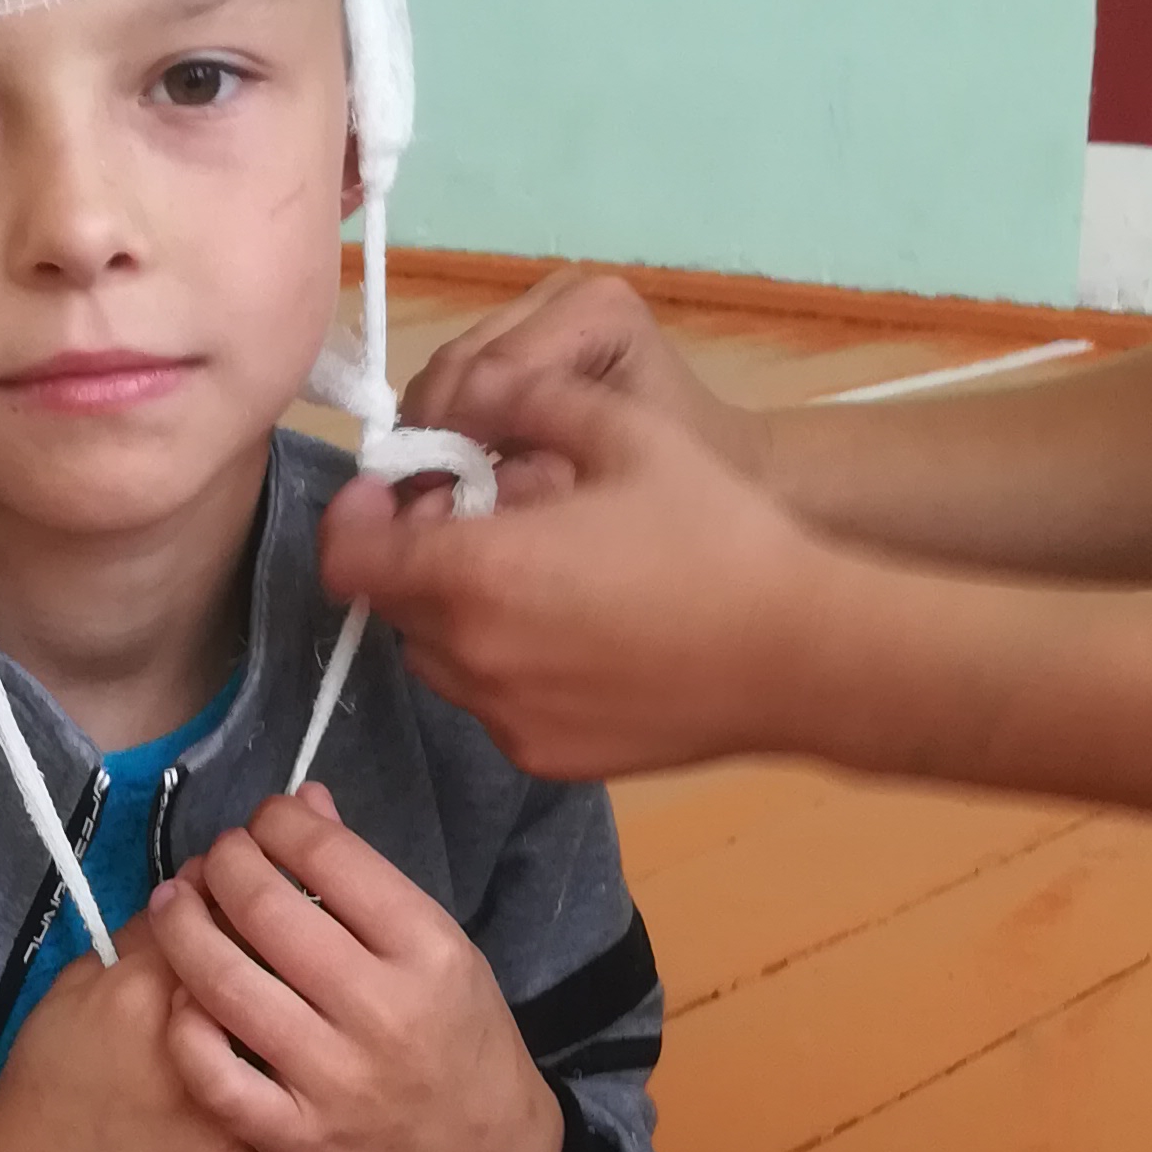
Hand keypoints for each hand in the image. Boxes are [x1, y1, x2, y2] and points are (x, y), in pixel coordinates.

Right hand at [0, 921, 272, 1151]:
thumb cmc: (44, 1098)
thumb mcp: (67, 1000)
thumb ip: (131, 948)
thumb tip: (186, 905)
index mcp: (145, 993)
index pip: (224, 917)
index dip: (235, 912)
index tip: (233, 916)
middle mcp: (199, 1048)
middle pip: (270, 978)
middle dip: (270, 970)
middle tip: (256, 980)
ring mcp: (232, 1116)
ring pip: (291, 1056)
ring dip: (282, 1045)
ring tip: (257, 1051)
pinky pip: (282, 1126)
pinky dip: (273, 1114)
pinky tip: (251, 1117)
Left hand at [143, 787, 564, 1151]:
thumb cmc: (459, 1036)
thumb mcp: (441, 946)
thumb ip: (367, 878)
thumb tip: (303, 802)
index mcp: (427, 950)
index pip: (331, 858)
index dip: (279, 823)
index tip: (264, 822)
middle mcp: (381, 1011)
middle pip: (267, 911)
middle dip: (224, 865)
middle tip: (215, 860)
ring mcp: (334, 1079)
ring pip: (226, 985)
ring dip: (182, 927)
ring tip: (174, 903)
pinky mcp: (297, 1136)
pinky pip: (214, 1074)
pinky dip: (185, 1026)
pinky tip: (180, 994)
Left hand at [319, 326, 839, 780]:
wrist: (801, 655)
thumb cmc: (719, 536)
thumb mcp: (624, 432)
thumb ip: (525, 401)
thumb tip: (469, 395)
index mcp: (478, 573)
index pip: (351, 558)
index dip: (355, 520)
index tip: (391, 492)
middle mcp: (474, 657)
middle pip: (393, 606)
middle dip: (416, 559)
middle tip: (484, 521)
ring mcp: (507, 718)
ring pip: (438, 659)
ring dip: (457, 614)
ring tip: (537, 578)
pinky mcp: (544, 757)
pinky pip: (490, 704)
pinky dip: (505, 666)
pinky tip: (578, 634)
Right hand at [397, 270, 771, 500]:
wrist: (723, 461)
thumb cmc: (684, 479)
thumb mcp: (607, 485)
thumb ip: (525, 484)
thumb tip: (438, 502)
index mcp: (596, 312)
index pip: (491, 371)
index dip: (454, 438)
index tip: (440, 502)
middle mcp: (561, 292)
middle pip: (458, 364)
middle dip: (438, 435)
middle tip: (435, 503)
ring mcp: (536, 306)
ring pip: (446, 371)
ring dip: (437, 431)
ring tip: (448, 489)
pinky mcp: (517, 330)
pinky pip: (454, 379)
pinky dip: (448, 425)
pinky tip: (461, 465)